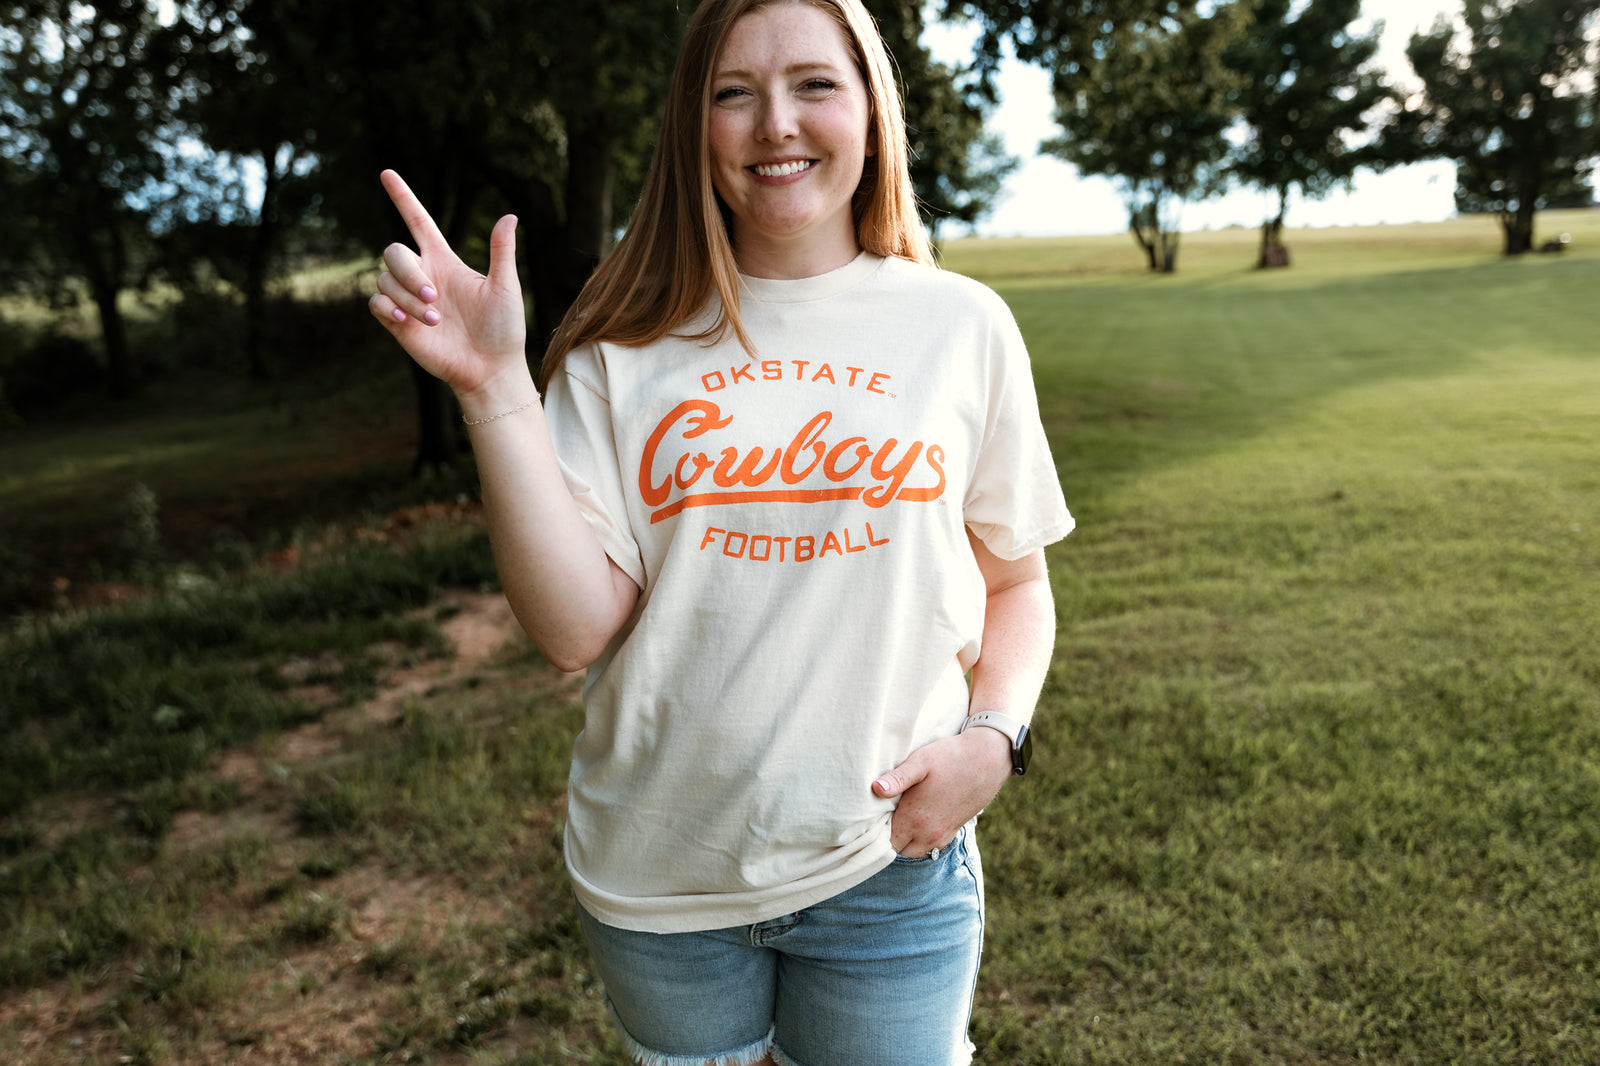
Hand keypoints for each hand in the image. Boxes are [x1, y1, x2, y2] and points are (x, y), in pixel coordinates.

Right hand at [368, 169, 527, 396]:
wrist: (490, 369)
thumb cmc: (503, 329)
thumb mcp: (506, 287)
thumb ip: (501, 252)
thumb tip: (510, 216)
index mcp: (445, 261)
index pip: (418, 221)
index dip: (402, 197)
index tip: (386, 173)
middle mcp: (424, 276)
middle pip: (393, 252)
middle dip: (409, 273)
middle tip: (435, 298)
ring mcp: (408, 300)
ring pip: (385, 279)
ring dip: (407, 298)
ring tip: (435, 320)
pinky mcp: (398, 323)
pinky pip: (376, 302)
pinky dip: (388, 307)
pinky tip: (407, 321)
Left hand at [872, 726, 1013, 857]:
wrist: (989, 758)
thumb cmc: (951, 756)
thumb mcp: (921, 761)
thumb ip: (898, 778)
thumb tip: (875, 788)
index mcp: (915, 819)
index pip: (885, 843)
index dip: (874, 834)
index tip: (868, 820)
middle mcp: (929, 834)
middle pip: (898, 851)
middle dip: (888, 840)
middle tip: (881, 819)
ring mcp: (943, 835)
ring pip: (915, 852)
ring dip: (905, 842)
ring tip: (898, 820)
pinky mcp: (955, 830)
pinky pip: (932, 847)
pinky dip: (921, 841)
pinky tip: (918, 822)